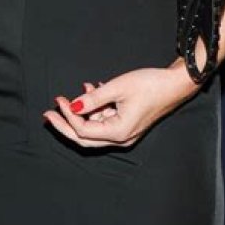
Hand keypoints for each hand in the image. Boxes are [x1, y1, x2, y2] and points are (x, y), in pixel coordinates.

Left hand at [42, 64, 195, 148]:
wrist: (175, 85)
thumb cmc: (150, 85)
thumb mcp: (117, 87)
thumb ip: (93, 99)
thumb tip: (72, 105)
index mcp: (118, 132)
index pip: (83, 130)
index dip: (67, 115)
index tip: (58, 99)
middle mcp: (121, 138)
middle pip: (85, 138)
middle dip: (66, 124)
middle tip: (49, 113)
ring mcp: (125, 133)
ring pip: (95, 128)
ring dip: (84, 111)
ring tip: (82, 89)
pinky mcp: (128, 125)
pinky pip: (105, 120)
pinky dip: (96, 108)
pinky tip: (94, 89)